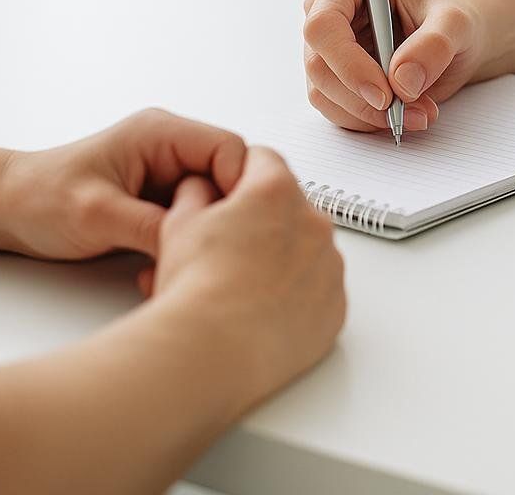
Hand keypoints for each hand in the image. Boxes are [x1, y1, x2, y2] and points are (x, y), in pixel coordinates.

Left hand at [0, 109, 248, 259]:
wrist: (5, 209)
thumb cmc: (39, 199)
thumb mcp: (98, 216)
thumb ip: (153, 226)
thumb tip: (201, 241)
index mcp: (160, 133)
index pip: (231, 149)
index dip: (238, 188)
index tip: (227, 226)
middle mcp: (171, 148)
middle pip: (231, 176)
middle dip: (224, 214)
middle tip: (209, 248)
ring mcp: (169, 173)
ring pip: (217, 201)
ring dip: (206, 231)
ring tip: (185, 257)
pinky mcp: (163, 199)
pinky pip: (196, 217)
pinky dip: (190, 241)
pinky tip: (170, 261)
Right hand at [148, 146, 346, 400]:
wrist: (212, 352)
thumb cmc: (195, 290)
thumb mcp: (179, 223)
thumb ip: (195, 192)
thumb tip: (203, 188)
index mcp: (276, 192)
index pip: (262, 162)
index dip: (236, 178)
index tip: (224, 197)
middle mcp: (314, 223)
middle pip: (288, 208)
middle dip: (260, 223)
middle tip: (225, 252)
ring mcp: (329, 267)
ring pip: (307, 251)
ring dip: (281, 260)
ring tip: (241, 288)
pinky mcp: (335, 308)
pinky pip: (319, 292)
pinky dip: (298, 298)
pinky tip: (263, 312)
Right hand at [303, 0, 487, 132]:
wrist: (455, 45)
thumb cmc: (450, 22)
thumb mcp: (455, 24)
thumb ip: (434, 45)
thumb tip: (402, 80)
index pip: (324, 23)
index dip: (348, 63)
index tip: (385, 93)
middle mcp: (330, 13)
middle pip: (318, 64)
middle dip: (363, 98)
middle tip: (408, 110)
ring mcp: (328, 49)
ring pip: (323, 93)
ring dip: (370, 115)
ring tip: (419, 112)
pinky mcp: (334, 80)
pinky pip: (336, 110)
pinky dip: (370, 121)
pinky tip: (404, 115)